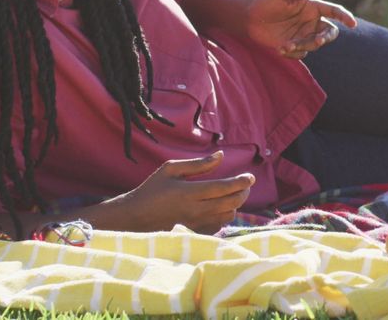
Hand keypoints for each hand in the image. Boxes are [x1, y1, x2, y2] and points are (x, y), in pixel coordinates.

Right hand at [111, 151, 254, 233]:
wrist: (137, 217)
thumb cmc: (153, 189)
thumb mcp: (171, 169)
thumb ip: (198, 164)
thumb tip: (220, 156)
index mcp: (189, 192)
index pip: (223, 188)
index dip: (240, 182)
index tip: (250, 177)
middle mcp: (195, 210)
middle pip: (230, 202)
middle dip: (243, 192)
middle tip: (246, 183)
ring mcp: (196, 224)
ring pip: (228, 215)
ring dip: (236, 204)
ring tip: (234, 193)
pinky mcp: (196, 232)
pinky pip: (220, 225)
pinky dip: (226, 215)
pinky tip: (222, 206)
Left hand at [245, 0, 356, 58]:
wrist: (249, 17)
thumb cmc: (267, 0)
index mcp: (313, 7)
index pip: (334, 11)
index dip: (345, 16)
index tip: (353, 24)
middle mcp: (311, 22)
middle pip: (329, 32)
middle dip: (325, 38)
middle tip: (318, 41)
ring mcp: (303, 35)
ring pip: (314, 45)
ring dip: (302, 46)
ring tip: (285, 45)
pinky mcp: (294, 46)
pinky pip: (301, 53)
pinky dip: (293, 53)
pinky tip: (280, 48)